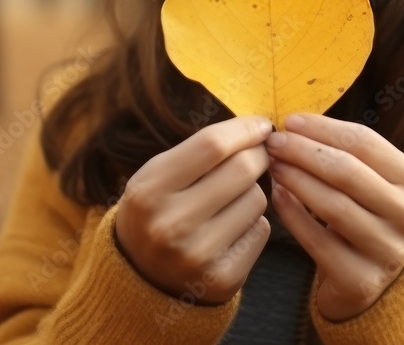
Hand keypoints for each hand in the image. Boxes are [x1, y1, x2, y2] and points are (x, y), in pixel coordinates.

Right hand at [115, 115, 272, 303]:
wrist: (141, 279)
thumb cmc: (157, 211)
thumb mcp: (157, 176)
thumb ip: (200, 151)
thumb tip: (258, 128)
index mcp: (149, 190)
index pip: (212, 145)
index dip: (245, 129)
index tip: (262, 125)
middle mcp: (171, 225)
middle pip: (242, 169)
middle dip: (258, 156)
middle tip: (258, 155)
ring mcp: (198, 256)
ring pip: (257, 199)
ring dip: (252, 192)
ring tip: (230, 201)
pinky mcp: (223, 279)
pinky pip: (261, 230)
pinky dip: (253, 224)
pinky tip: (231, 230)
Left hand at [265, 113, 403, 321]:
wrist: (369, 279)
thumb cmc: (360, 214)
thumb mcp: (366, 181)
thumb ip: (341, 153)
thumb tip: (295, 125)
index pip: (365, 142)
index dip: (323, 128)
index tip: (290, 121)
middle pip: (348, 172)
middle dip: (304, 152)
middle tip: (274, 143)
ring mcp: (388, 250)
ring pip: (334, 206)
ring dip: (297, 180)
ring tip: (273, 165)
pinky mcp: (362, 280)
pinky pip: (318, 241)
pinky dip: (293, 215)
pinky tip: (276, 196)